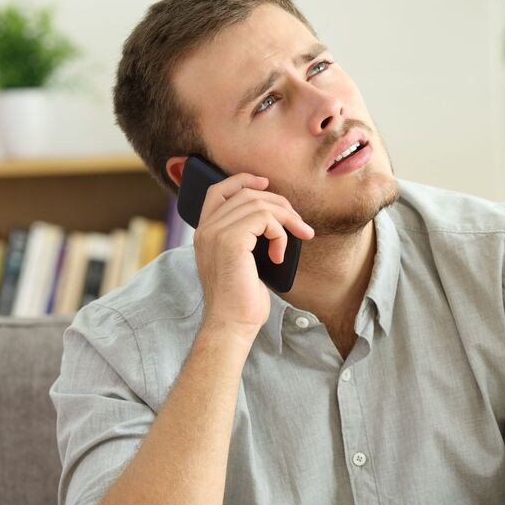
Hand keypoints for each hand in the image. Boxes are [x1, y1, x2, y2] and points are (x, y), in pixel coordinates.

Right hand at [193, 174, 313, 333]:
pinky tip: (279, 256)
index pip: (218, 191)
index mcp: (205, 233)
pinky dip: (280, 234)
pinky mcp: (230, 240)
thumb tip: (275, 219)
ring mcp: (215, 232)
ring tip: (299, 238)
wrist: (231, 324)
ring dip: (286, 219)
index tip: (266, 183)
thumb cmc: (242, 300)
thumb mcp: (243, 262)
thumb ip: (247, 238)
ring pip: (258, 204)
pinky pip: (265, 219)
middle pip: (246, 194)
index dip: (243, 180)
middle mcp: (205, 229)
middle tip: (300, 225)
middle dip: (279, 204)